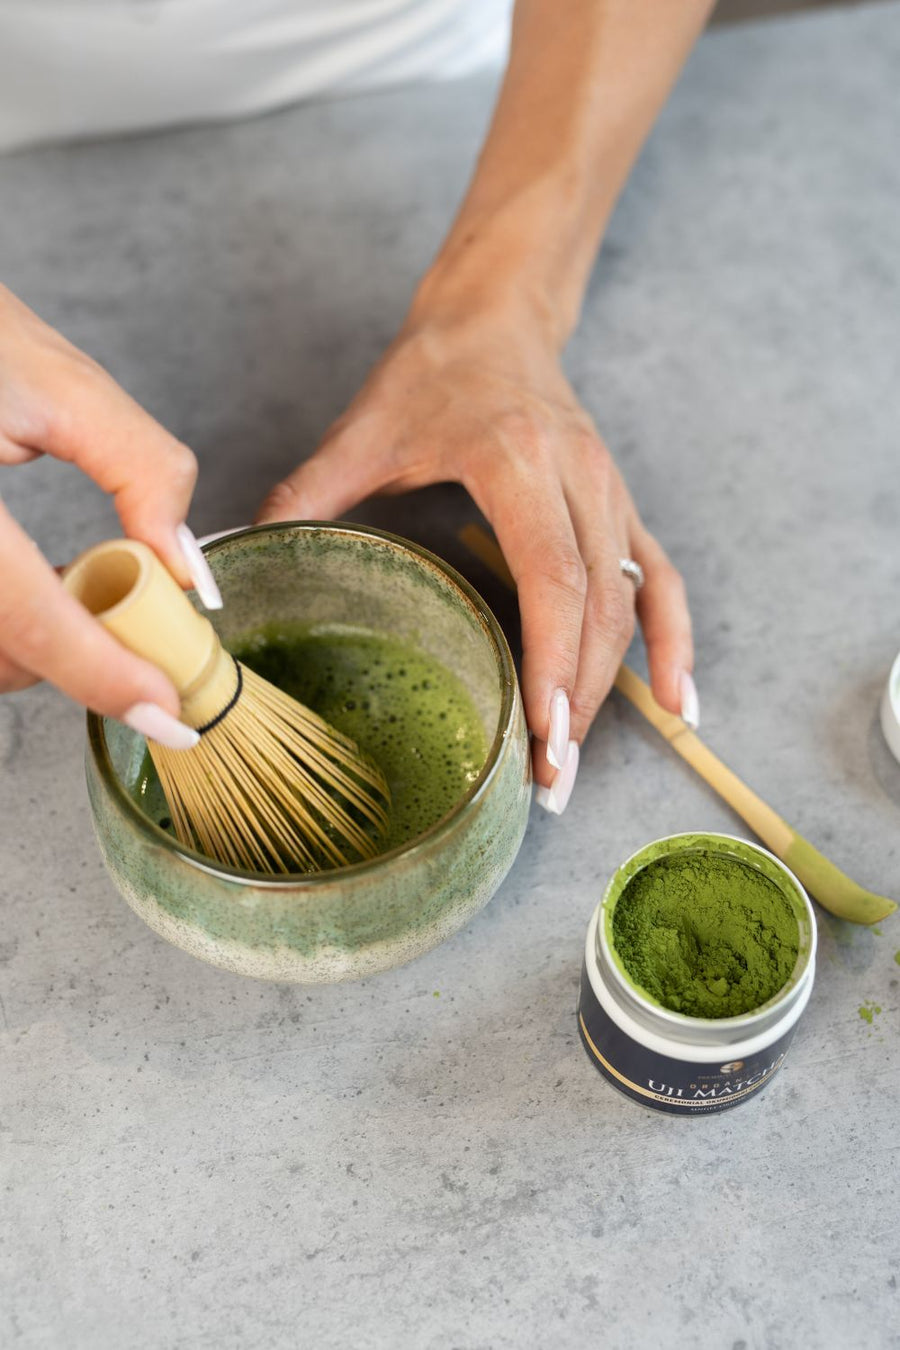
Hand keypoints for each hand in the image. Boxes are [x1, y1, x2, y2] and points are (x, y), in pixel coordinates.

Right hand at [0, 284, 216, 747]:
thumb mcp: (60, 382)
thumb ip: (140, 469)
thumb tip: (182, 565)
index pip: (32, 619)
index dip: (105, 675)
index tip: (166, 709)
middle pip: (2, 654)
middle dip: (75, 655)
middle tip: (125, 612)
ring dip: (34, 645)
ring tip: (70, 580)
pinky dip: (4, 623)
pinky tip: (27, 580)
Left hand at [256, 301, 694, 808]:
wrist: (496, 319)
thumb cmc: (431, 373)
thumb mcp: (361, 429)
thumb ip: (305, 496)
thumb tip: (236, 566)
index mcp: (518, 460)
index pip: (554, 576)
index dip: (554, 660)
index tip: (542, 733)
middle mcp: (581, 478)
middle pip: (599, 606)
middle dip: (578, 700)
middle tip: (548, 781)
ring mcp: (611, 494)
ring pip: (632, 603)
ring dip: (613, 689)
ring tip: (575, 766)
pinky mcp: (623, 508)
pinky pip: (663, 582)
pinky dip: (675, 645)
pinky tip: (680, 703)